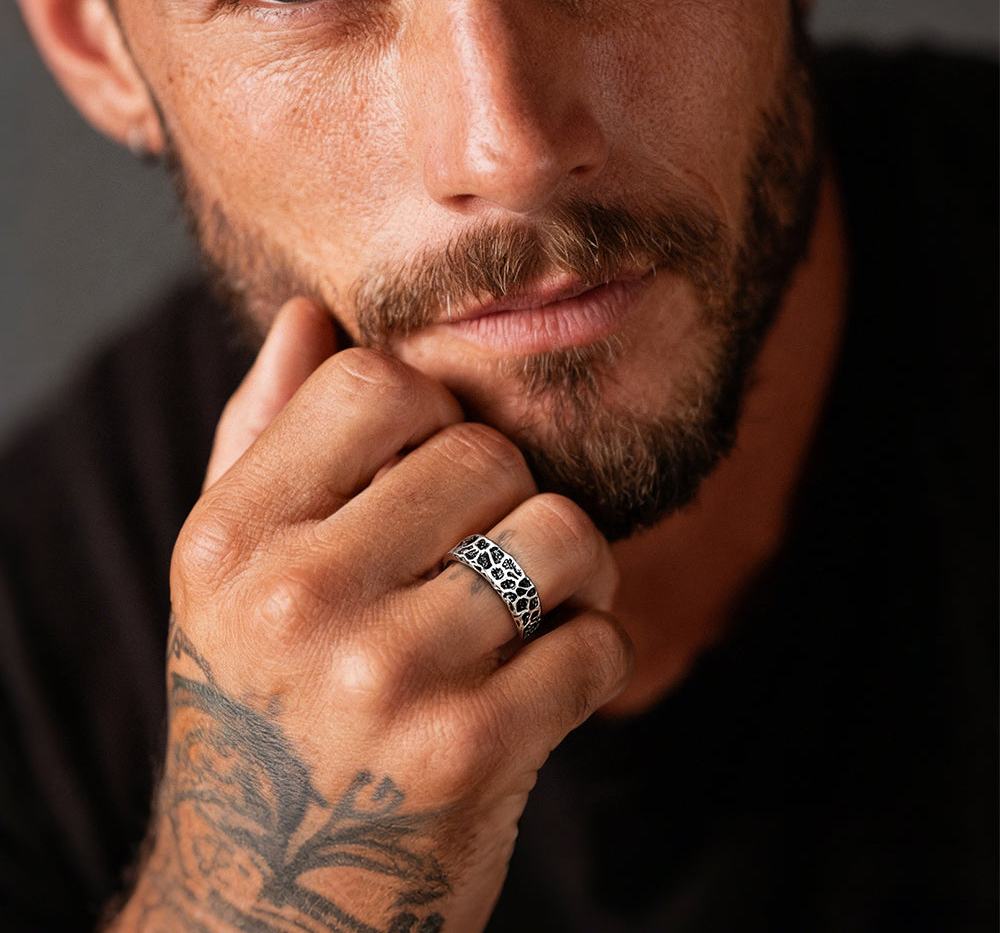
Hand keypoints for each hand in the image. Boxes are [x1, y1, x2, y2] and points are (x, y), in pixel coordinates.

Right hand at [110, 299, 632, 932]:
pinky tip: (544, 682)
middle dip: (512, 496)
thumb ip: (263, 434)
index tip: (431, 471)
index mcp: (229, 539)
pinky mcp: (470, 753)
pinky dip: (592, 653)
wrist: (270, 902)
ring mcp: (384, 678)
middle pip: (487, 453)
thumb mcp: (233, 576)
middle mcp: (294, 601)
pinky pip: (598, 640)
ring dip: (576, 568)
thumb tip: (309, 313)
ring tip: (538, 606)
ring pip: (563, 533)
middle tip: (494, 551)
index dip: (429, 415)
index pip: (376, 382)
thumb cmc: (265, 710)